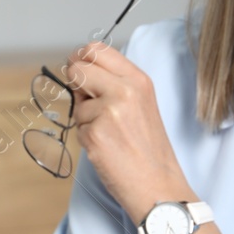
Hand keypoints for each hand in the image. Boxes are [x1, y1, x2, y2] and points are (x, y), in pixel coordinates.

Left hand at [64, 41, 218, 233]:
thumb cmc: (148, 148)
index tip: (80, 73)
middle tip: (87, 102)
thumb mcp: (140, 103)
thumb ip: (114, 84)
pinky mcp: (95, 134)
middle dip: (75, 84)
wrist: (158, 185)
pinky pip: (77, 128)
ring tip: (110, 135)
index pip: (96, 49)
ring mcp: (109, 111)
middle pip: (77, 68)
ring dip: (85, 118)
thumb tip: (79, 71)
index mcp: (138, 79)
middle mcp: (125, 90)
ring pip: (76, 103)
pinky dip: (87, 139)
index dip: (80, 59)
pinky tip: (107, 149)